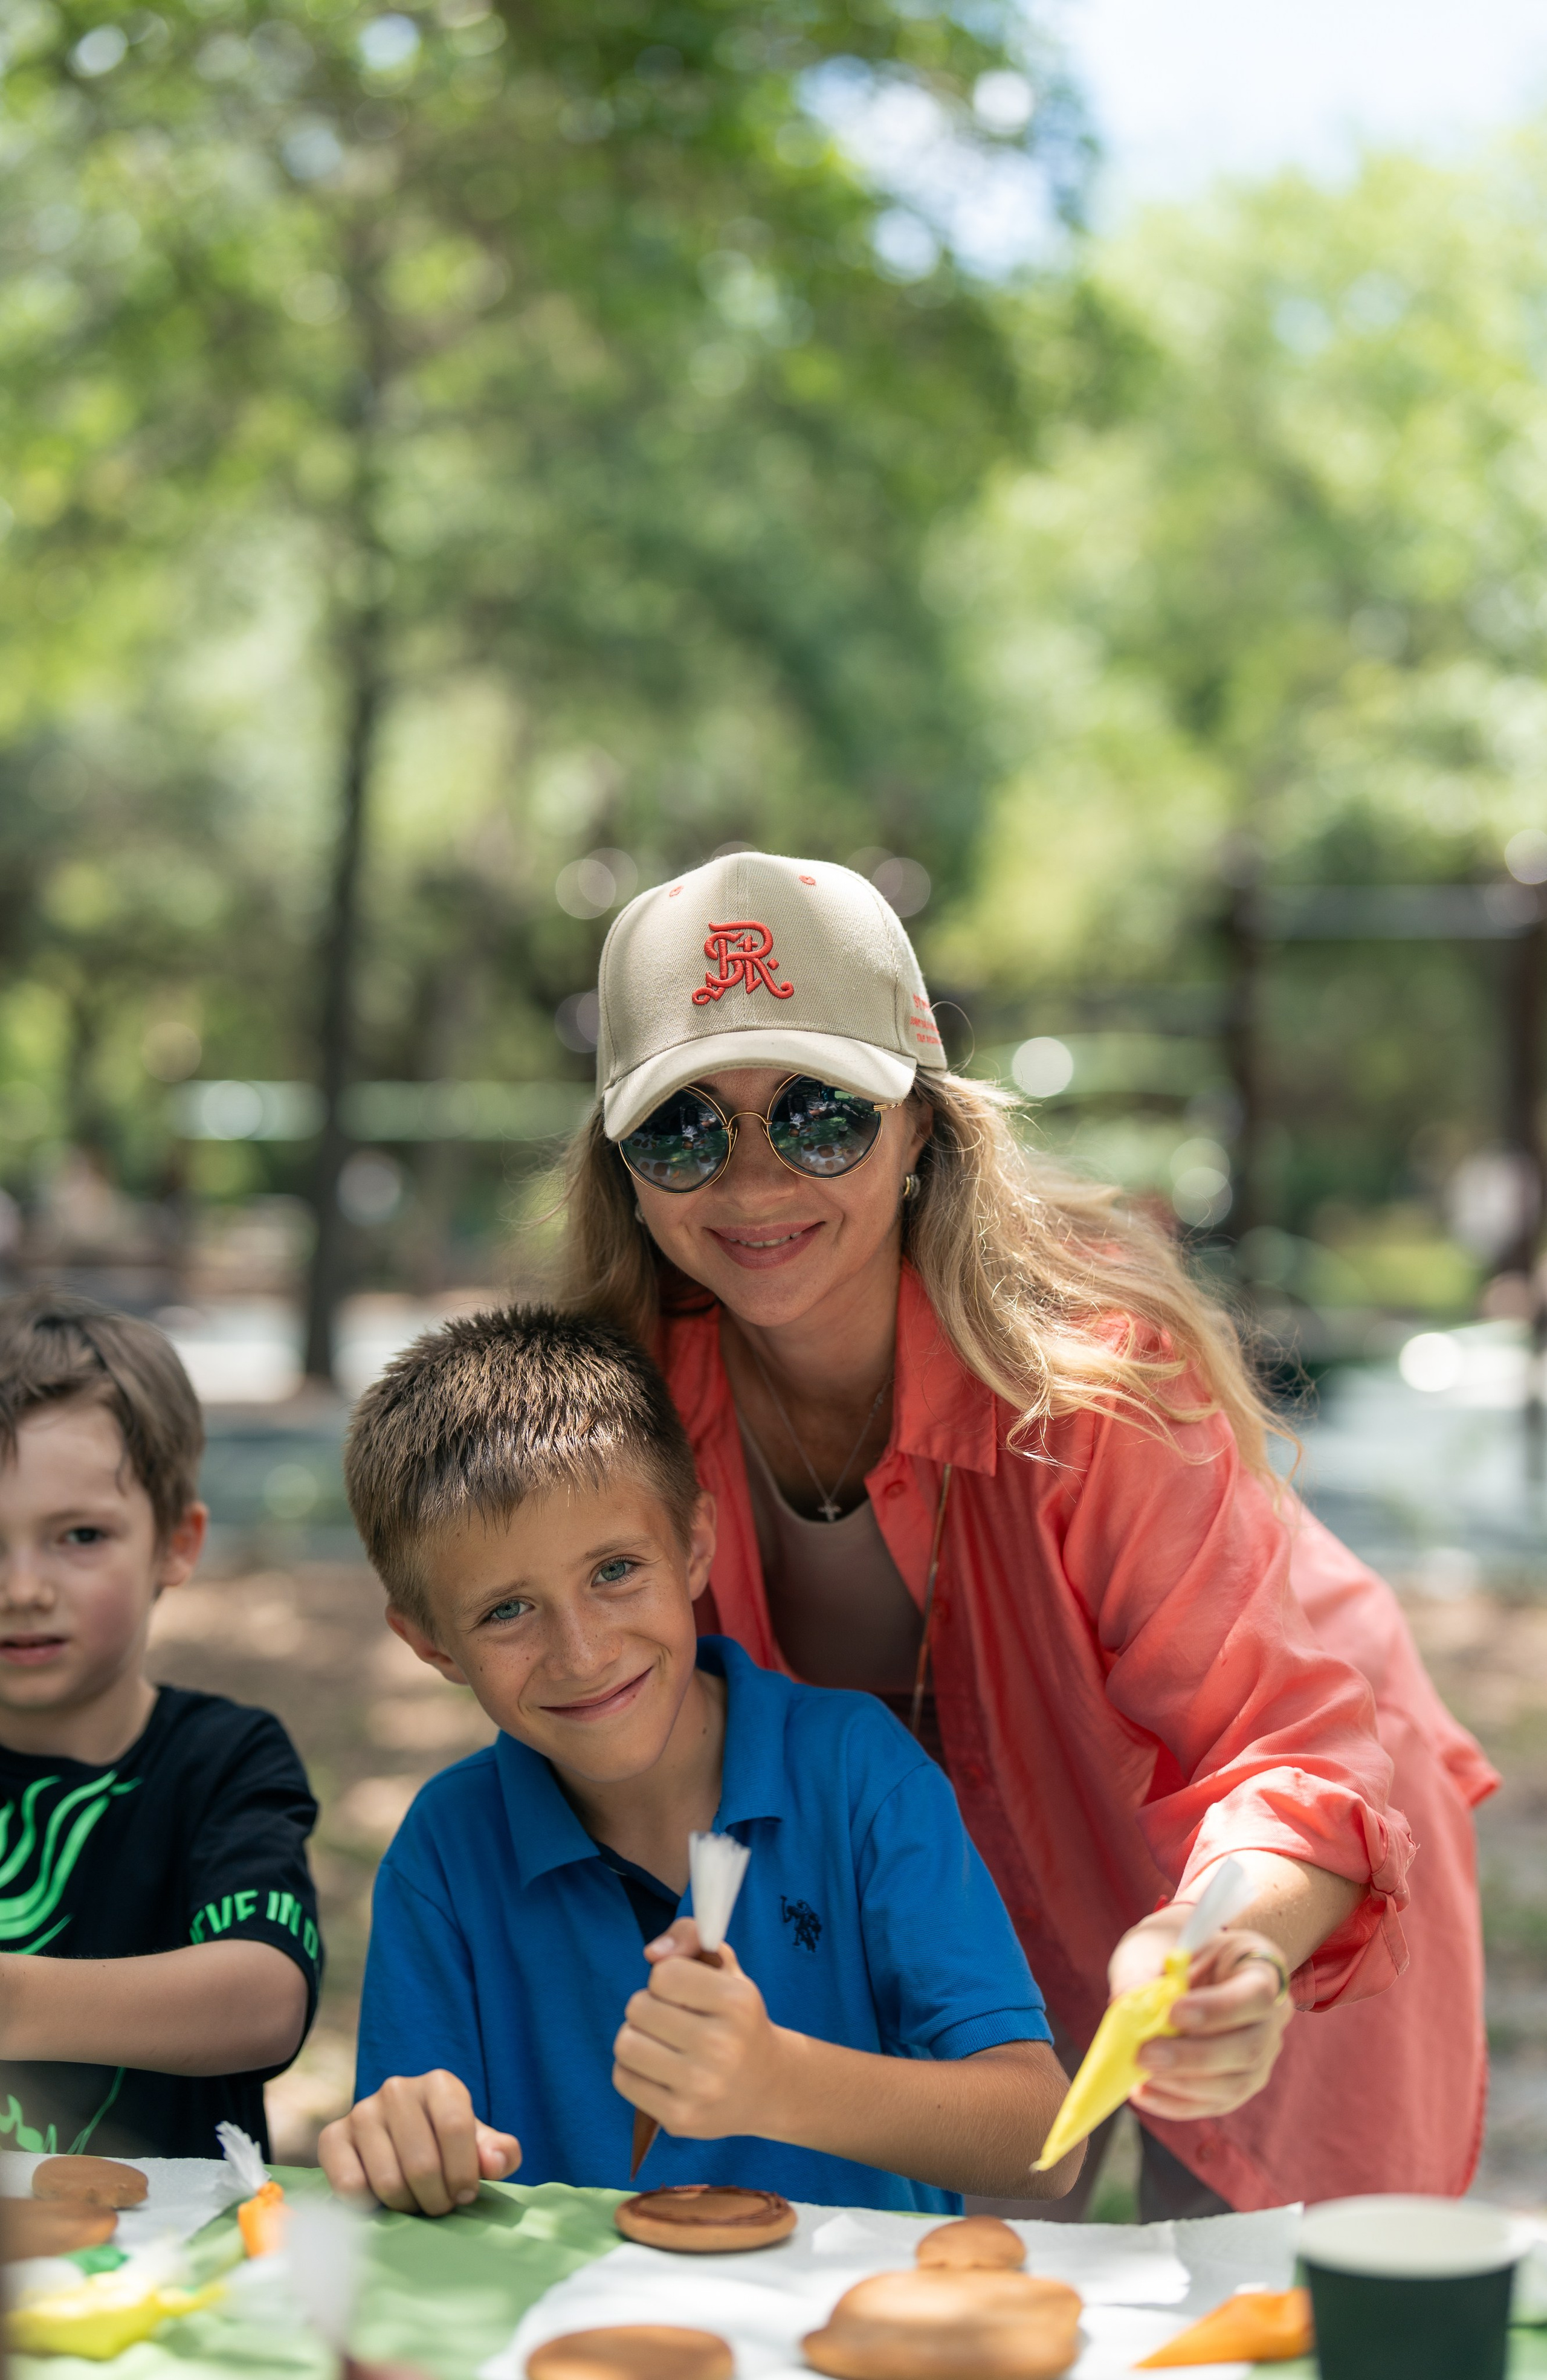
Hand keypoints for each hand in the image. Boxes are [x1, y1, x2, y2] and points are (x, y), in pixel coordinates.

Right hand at [319, 2070, 520, 2215]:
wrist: (397, 2140)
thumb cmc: (447, 2145)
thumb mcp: (479, 2146)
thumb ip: (500, 2153)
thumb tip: (495, 2163)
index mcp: (439, 2083)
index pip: (455, 2127)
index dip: (464, 2173)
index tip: (466, 2196)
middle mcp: (397, 2089)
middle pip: (422, 2164)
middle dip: (436, 2198)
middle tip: (439, 2206)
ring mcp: (361, 2111)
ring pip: (387, 2181)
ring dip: (406, 2206)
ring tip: (415, 2203)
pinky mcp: (332, 2136)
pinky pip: (350, 2186)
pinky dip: (369, 2206)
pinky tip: (381, 2200)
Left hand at [614, 1917, 785, 2139]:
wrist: (769, 2087)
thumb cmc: (738, 2020)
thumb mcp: (725, 1968)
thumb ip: (690, 1936)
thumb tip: (652, 1953)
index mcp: (737, 2002)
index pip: (662, 1975)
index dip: (666, 1979)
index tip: (685, 1993)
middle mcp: (721, 2046)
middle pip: (638, 2008)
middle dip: (648, 2007)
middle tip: (672, 2019)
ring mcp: (700, 2088)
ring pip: (625, 2044)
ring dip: (636, 2037)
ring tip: (660, 2042)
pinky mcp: (680, 2119)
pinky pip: (623, 2079)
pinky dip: (632, 2069)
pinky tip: (658, 2069)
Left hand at [1108, 1908, 1292, 2121]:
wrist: (1180, 1965)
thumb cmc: (1168, 1948)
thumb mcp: (1155, 1945)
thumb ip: (1143, 1971)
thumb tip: (1125, 2004)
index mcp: (1261, 1968)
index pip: (1256, 1995)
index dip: (1218, 2009)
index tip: (1172, 2013)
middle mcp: (1273, 2016)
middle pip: (1248, 2048)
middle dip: (1193, 2057)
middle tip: (1145, 2054)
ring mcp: (1262, 2055)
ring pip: (1234, 2083)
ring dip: (1182, 2084)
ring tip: (1140, 2074)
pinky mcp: (1241, 2083)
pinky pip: (1215, 2102)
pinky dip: (1176, 2102)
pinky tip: (1143, 2092)